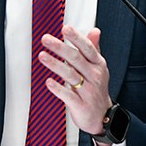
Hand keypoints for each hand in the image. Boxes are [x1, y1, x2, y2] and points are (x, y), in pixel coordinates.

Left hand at [40, 25, 113, 145]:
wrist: (103, 117)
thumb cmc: (97, 89)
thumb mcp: (99, 68)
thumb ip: (94, 49)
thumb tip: (95, 30)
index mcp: (98, 65)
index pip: (87, 48)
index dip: (76, 38)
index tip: (65, 28)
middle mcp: (94, 76)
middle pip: (76, 59)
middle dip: (60, 47)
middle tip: (46, 39)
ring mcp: (88, 91)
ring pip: (71, 75)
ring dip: (55, 64)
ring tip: (42, 56)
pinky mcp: (80, 105)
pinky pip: (68, 95)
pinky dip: (58, 88)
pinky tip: (48, 81)